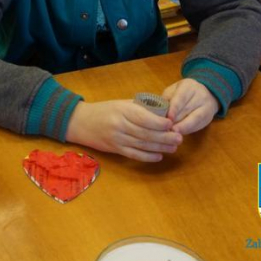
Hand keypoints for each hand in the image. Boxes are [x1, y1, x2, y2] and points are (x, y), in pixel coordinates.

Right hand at [65, 100, 182, 161]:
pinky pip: (134, 155)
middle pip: (146, 134)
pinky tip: (159, 156)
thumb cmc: (104, 110)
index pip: (144, 118)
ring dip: (160, 147)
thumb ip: (140, 108)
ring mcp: (117, 139)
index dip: (160, 123)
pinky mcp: (115, 149)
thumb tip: (163, 112)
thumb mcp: (121, 103)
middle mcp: (120, 126)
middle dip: (165, 137)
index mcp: (122, 111)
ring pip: (143, 145)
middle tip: (179, 138)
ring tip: (174, 147)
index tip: (172, 124)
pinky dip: (148, 157)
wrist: (81, 122)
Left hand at [161, 78, 219, 134]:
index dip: (174, 109)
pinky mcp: (209, 118)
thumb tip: (158, 114)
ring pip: (195, 119)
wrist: (206, 94)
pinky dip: (187, 130)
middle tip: (165, 128)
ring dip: (182, 127)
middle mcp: (200, 95)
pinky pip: (198, 125)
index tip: (168, 118)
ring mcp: (207, 106)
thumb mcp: (173, 91)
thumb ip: (167, 99)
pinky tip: (179, 133)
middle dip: (176, 120)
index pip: (181, 98)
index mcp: (188, 86)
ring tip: (172, 133)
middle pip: (187, 109)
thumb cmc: (183, 93)